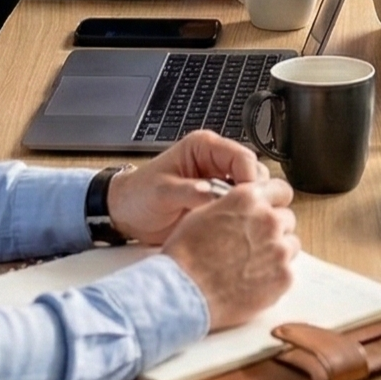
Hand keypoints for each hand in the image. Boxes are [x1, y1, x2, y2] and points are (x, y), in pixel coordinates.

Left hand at [106, 131, 267, 244]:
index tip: (250, 200)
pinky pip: (240, 209)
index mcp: (204, 147)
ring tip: (238, 225)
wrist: (126, 214)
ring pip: (252, 193)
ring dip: (249, 209)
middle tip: (246, 216)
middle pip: (254, 174)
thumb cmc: (139, 195)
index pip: (242, 157)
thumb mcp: (161, 191)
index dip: (250, 179)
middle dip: (253, 196)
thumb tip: (212, 194)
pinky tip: (234, 231)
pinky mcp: (219, 204)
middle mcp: (216, 163)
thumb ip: (188, 191)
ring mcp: (220, 184)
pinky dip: (241, 220)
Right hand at [161, 177, 299, 329]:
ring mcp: (279, 249)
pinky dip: (274, 276)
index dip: (275, 201)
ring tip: (252, 265)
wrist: (183, 291)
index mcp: (249, 198)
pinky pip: (287, 271)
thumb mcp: (204, 213)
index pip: (281, 189)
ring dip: (276, 252)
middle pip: (286, 219)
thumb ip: (233, 205)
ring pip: (290, 245)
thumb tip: (244, 207)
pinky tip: (253, 282)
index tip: (271, 210)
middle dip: (274, 229)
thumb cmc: (186, 254)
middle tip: (254, 244)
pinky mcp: (283, 277)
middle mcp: (268, 219)